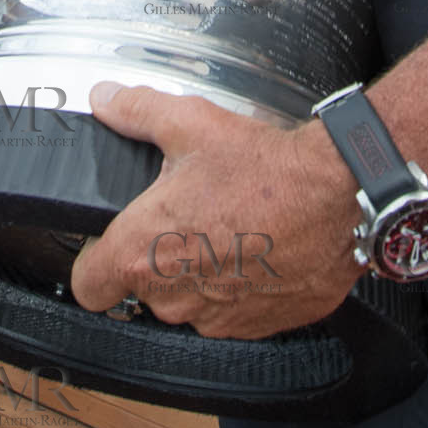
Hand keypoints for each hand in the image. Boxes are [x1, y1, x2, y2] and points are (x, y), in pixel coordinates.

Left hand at [70, 82, 364, 336]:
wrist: (339, 197)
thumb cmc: (265, 169)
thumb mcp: (191, 124)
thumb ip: (136, 112)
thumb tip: (106, 100)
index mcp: (142, 252)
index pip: (88, 287)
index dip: (95, 263)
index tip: (112, 243)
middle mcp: (174, 296)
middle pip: (142, 291)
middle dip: (157, 259)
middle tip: (185, 218)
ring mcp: (217, 318)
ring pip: (188, 303)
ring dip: (199, 276)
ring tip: (225, 229)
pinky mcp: (257, 327)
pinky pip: (231, 313)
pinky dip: (238, 290)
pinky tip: (257, 250)